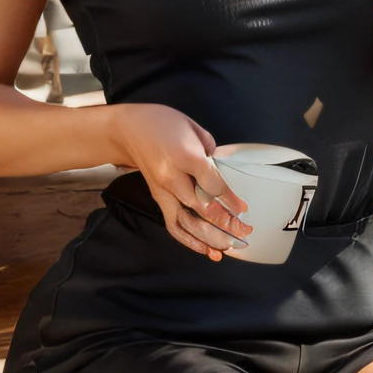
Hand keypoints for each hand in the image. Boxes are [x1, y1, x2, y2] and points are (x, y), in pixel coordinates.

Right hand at [111, 104, 250, 260]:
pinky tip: (205, 250)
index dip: (230, 200)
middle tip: (244, 232)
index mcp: (184, 156)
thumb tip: (220, 172)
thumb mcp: (192, 127)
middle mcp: (172, 177)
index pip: (212, 184)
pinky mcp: (157, 199)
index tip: (243, 210)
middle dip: (225, 224)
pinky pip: (173, 225)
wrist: (128, 129)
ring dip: (209, 238)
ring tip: (227, 248)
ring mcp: (162, 191)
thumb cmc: (162, 123)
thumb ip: (210, 151)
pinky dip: (189, 241)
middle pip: (201, 207)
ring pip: (186, 222)